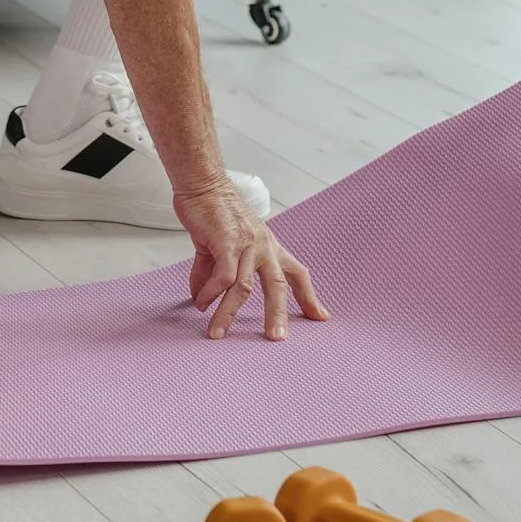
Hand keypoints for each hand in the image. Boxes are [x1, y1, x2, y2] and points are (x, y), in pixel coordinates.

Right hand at [174, 179, 329, 340]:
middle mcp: (264, 247)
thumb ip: (213, 272)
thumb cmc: (214, 210)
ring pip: (243, 288)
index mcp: (270, 247)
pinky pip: (222, 277)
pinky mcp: (227, 242)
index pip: (298, 273)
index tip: (320, 317)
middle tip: (277, 338)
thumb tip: (201, 298)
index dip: (309, 297)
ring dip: (228, 313)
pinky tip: (199, 302)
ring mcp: (247, 245)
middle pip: (278, 286)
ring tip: (216, 334)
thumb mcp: (220, 244)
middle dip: (278, 314)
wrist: (203, 183)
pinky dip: (210, 293)